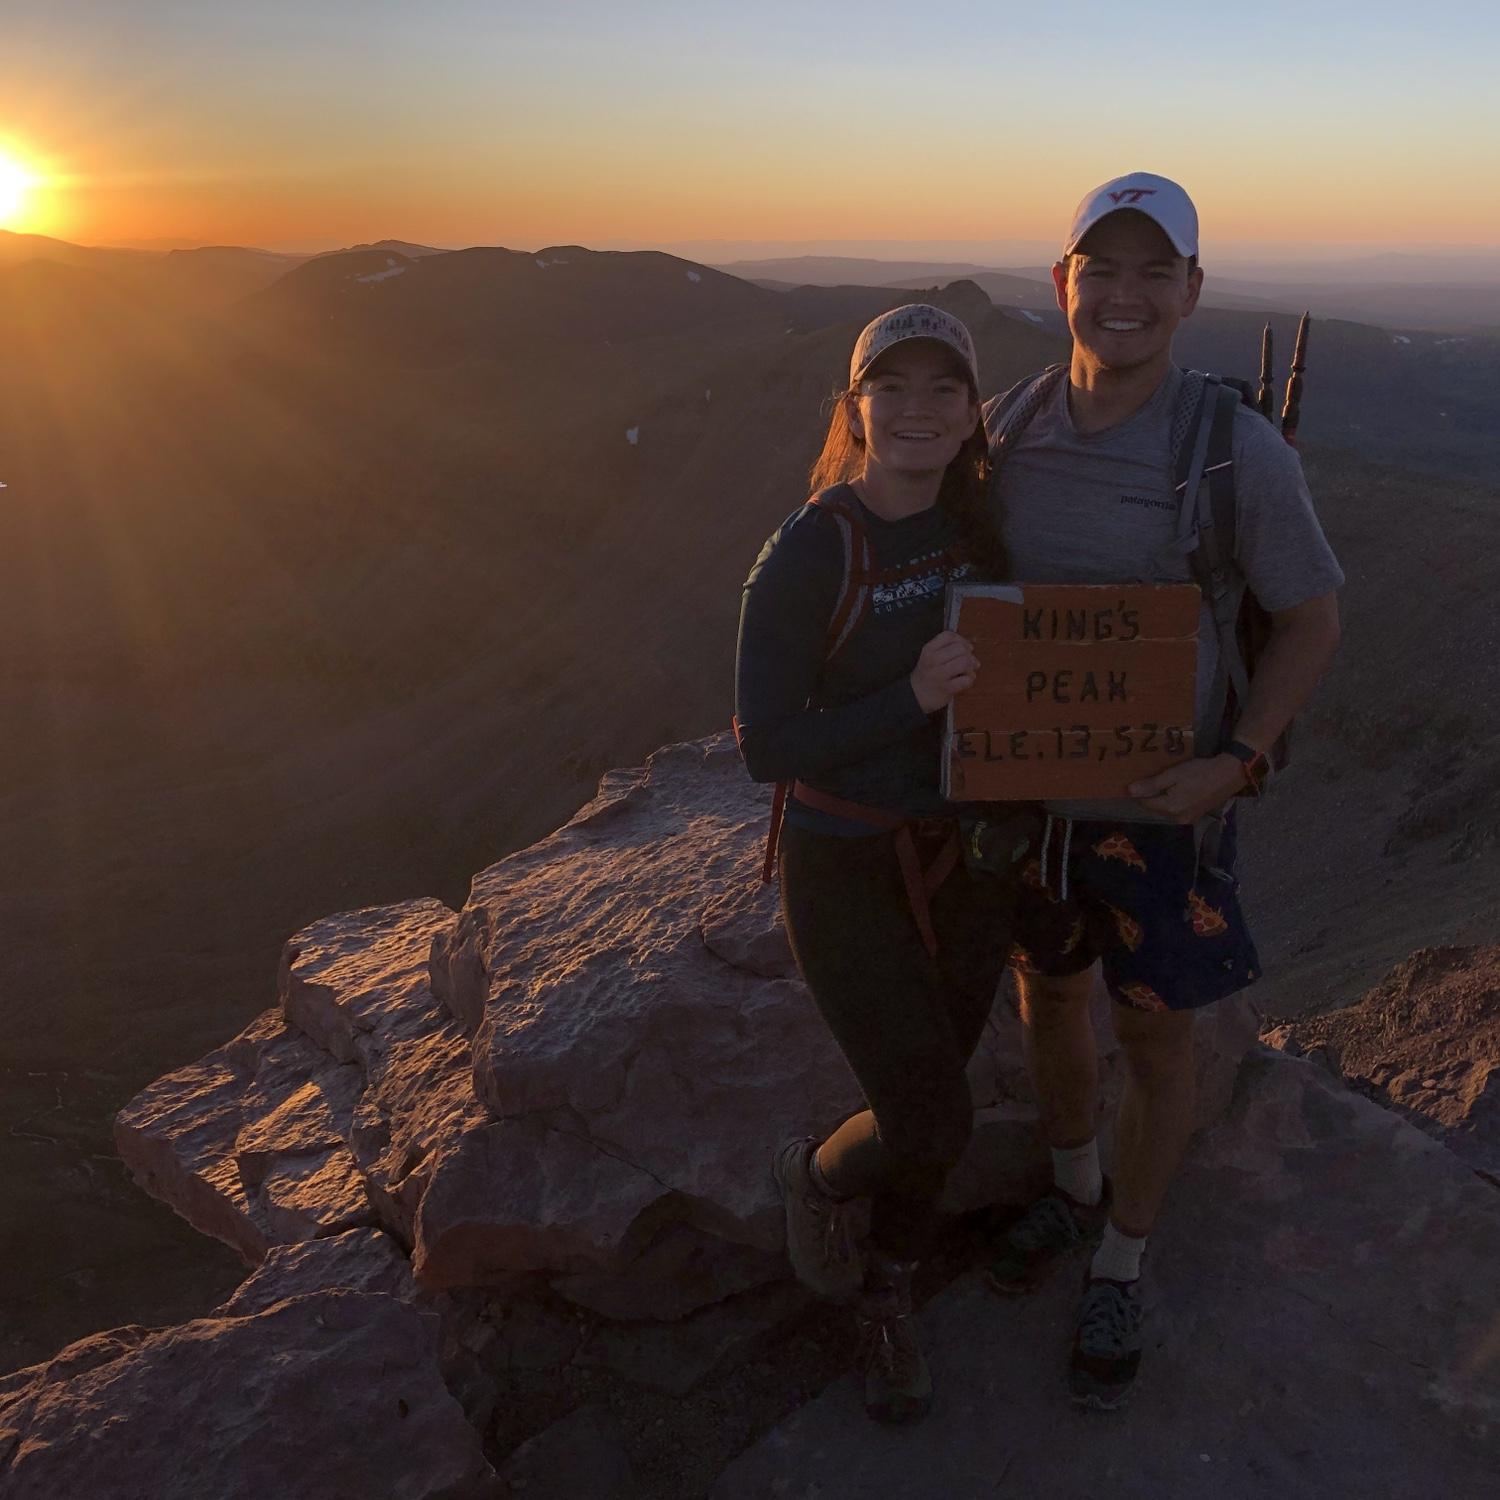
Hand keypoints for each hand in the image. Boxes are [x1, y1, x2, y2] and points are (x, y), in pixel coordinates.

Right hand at [910, 631, 979, 713]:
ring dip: (971, 666)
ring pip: (964, 662)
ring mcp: (939, 675)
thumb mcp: (930, 656)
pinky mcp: (946, 688)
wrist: (915, 695)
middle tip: (970, 661)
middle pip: (960, 648)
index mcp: (928, 650)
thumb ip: (947, 648)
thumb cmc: (927, 674)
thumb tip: (970, 644)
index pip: (948, 636)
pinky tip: (965, 681)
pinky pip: (966, 680)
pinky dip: (969, 679)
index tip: (966, 647)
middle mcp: (933, 660)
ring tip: (969, 671)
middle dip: (969, 654)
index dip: (962, 640)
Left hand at [1128, 755, 1243, 823]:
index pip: (1145, 803)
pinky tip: (1176, 789)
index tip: (1134, 781)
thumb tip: (1130, 791)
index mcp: (1170, 808)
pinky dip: (1173, 801)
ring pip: (1166, 809)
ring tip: (1163, 783)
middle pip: (1155, 807)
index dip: (1138, 793)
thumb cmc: (1200, 772)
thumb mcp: (1173, 774)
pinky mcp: (1196, 816)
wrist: (1229, 775)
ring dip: (1162, 799)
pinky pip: (1177, 810)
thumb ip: (1152, 785)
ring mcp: (1188, 819)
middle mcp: (1177, 818)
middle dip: (1150, 796)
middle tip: (1149, 779)